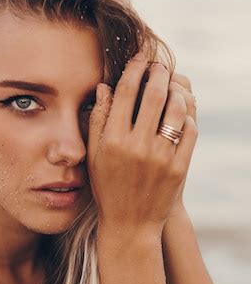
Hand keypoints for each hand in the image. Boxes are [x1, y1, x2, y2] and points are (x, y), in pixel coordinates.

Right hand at [88, 54, 197, 237]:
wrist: (130, 224)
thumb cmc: (107, 187)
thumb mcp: (94, 156)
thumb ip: (97, 120)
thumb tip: (105, 87)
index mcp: (113, 140)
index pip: (125, 92)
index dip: (134, 69)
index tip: (140, 59)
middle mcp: (137, 146)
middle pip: (154, 94)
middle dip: (159, 73)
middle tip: (159, 66)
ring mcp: (161, 157)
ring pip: (176, 109)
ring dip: (176, 90)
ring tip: (172, 85)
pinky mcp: (179, 167)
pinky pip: (189, 131)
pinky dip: (188, 115)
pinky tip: (181, 110)